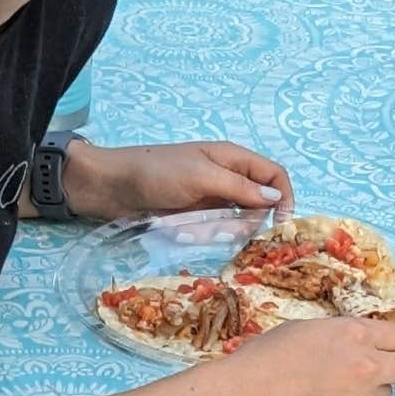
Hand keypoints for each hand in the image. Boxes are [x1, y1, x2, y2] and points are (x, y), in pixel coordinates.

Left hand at [66, 136, 290, 220]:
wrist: (110, 186)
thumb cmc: (155, 173)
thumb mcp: (201, 177)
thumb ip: (240, 188)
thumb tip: (277, 199)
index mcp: (232, 159)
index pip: (274, 176)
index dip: (284, 199)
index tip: (279, 226)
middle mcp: (226, 179)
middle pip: (257, 206)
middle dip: (242, 223)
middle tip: (217, 229)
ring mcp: (210, 200)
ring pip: (234, 224)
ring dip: (216, 231)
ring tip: (187, 228)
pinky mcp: (194, 218)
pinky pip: (211, 232)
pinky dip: (200, 235)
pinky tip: (178, 232)